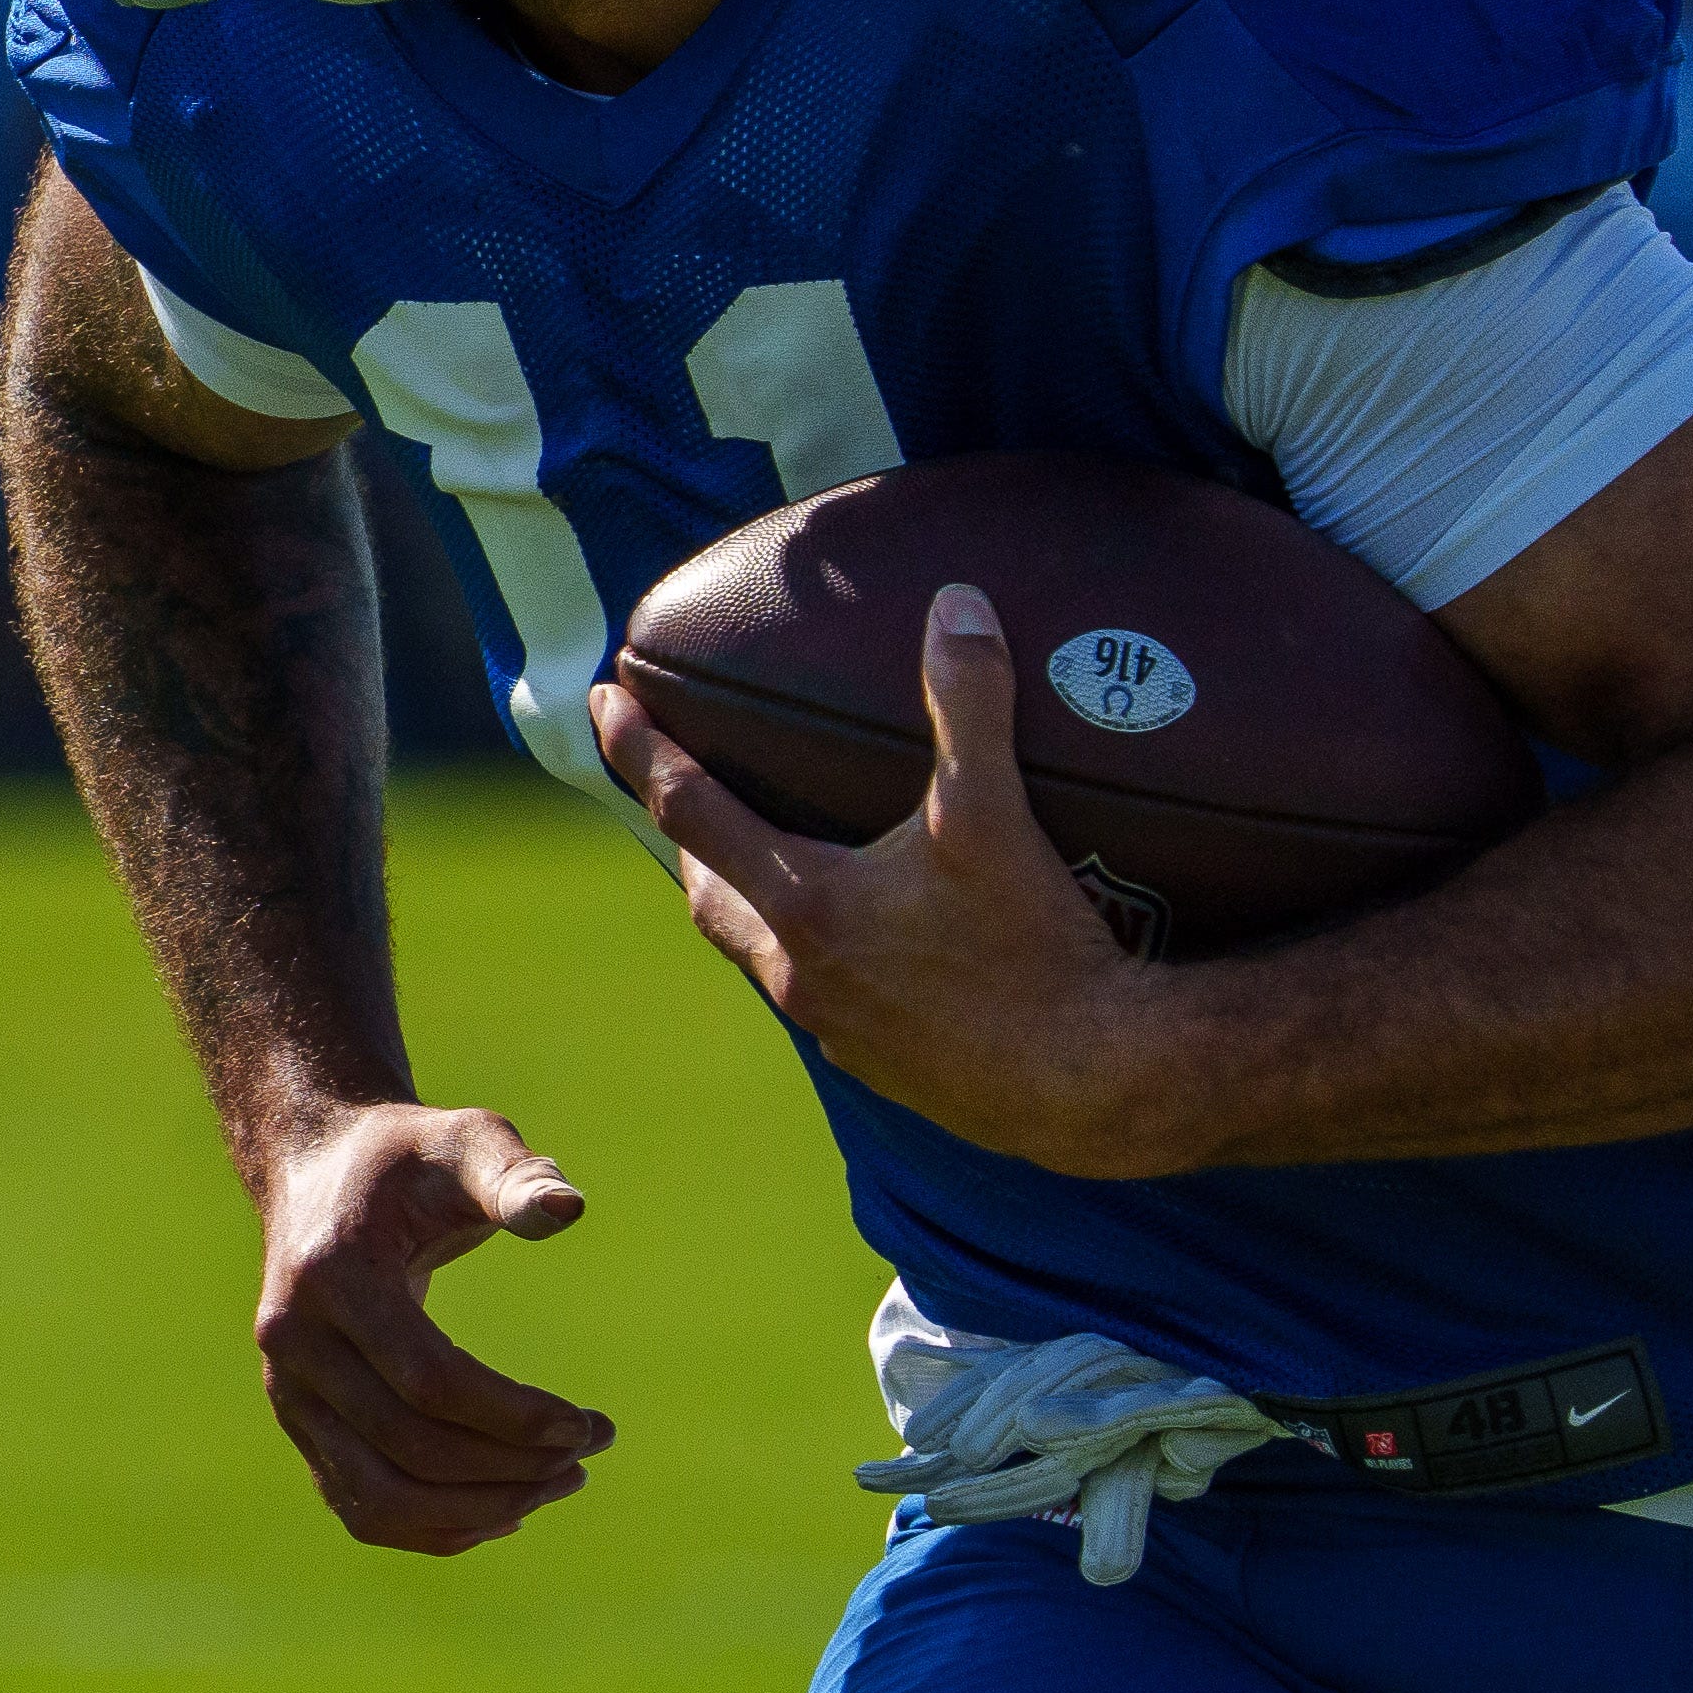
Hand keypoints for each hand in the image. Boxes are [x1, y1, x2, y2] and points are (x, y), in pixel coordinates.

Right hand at [251, 1101, 612, 1553]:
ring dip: (476, 1511)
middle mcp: (293, 1345)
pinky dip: (432, 1527)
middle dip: (509, 1467)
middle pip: (408, 1448)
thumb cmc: (408, 1156)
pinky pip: (360, 1506)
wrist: (318, 1169)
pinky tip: (506, 1510)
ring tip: (557, 1484)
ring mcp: (288, 1392)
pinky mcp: (300, 1422)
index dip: (514, 1417)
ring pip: (377, 1498)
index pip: (429, 1381)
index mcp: (332, 1278)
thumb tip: (568, 1211)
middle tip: (587, 1453)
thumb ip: (514, 1174)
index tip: (587, 1424)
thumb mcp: (465, 1142)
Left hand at [591, 584, 1193, 1178]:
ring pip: (762, 953)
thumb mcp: (996, 816)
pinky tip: (865, 938)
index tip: (602, 702)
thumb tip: (955, 605)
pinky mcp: (884, 1064)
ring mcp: (839, 1029)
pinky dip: (817, 952)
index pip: (691, 811)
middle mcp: (802, 972)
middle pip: (709, 893)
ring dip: (748, 899)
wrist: (1091, 1086)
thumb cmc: (1036, 951)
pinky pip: (822, 997)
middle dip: (686, 834)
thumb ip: (969, 704)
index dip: (641, 750)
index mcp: (807, 904)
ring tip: (770, 856)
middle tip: (684, 785)